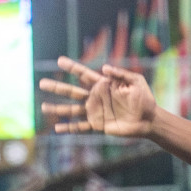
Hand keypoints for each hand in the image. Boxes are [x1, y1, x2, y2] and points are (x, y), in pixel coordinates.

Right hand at [39, 58, 157, 137]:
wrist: (149, 119)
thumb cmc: (144, 98)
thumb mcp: (136, 81)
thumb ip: (121, 73)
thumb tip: (104, 68)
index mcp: (103, 85)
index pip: (84, 74)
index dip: (72, 67)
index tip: (59, 60)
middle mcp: (96, 98)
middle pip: (72, 92)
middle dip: (57, 88)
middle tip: (41, 83)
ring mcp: (95, 112)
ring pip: (72, 110)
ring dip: (57, 109)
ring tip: (43, 107)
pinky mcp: (98, 125)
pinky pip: (81, 127)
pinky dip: (69, 128)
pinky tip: (57, 129)